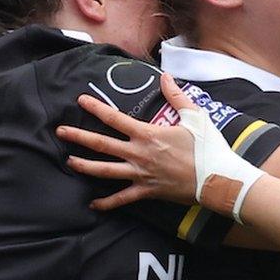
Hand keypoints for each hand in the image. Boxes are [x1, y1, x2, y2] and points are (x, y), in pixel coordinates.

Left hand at [61, 73, 204, 211]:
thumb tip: (165, 76)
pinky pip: (122, 198)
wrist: (218, 180)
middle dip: (78, 136)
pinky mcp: (147, 191)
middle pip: (102, 144)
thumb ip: (177, 96)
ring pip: (105, 171)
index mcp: (148, 134)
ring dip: (84, 166)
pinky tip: (93, 203)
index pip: (115, 118)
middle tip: (60, 131)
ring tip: (69, 161)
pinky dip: (106, 202)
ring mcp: (141, 174)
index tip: (81, 100)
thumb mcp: (195, 117)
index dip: (96, 108)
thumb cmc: (209, 148)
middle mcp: (139, 154)